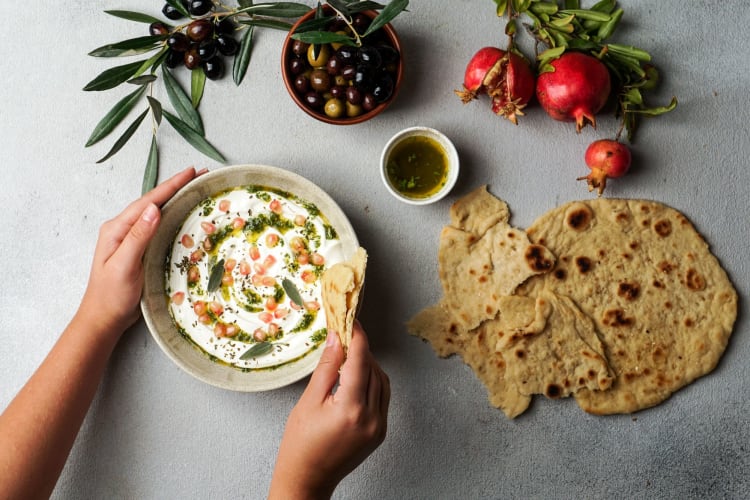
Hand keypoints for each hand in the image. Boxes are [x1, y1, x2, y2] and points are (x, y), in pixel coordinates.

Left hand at [77, 166, 203, 336]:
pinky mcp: (138, 250)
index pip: (148, 201)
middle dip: (176, 187)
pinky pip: (157, 226)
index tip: (191, 172)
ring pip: (155, 212)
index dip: (171, 186)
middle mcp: (123, 229)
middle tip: (200, 175)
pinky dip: (171, 216)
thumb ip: (138, 237)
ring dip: (175, 199)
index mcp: (117, 229)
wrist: (103, 319)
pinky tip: (182, 215)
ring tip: (194, 189)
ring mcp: (130, 239)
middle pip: (153, 202)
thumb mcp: (124, 265)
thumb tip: (153, 209)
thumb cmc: (111, 296)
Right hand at [269, 321, 389, 498]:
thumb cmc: (300, 444)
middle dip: (361, 349)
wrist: (308, 479)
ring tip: (348, 356)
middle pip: (373, 369)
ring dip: (368, 364)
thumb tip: (337, 339)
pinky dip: (372, 381)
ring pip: (382, 381)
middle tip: (344, 336)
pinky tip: (356, 377)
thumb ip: (326, 368)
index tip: (351, 321)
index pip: (361, 361)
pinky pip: (383, 397)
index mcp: (351, 409)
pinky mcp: (380, 432)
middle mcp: (371, 418)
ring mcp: (379, 426)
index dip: (357, 337)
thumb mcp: (309, 401)